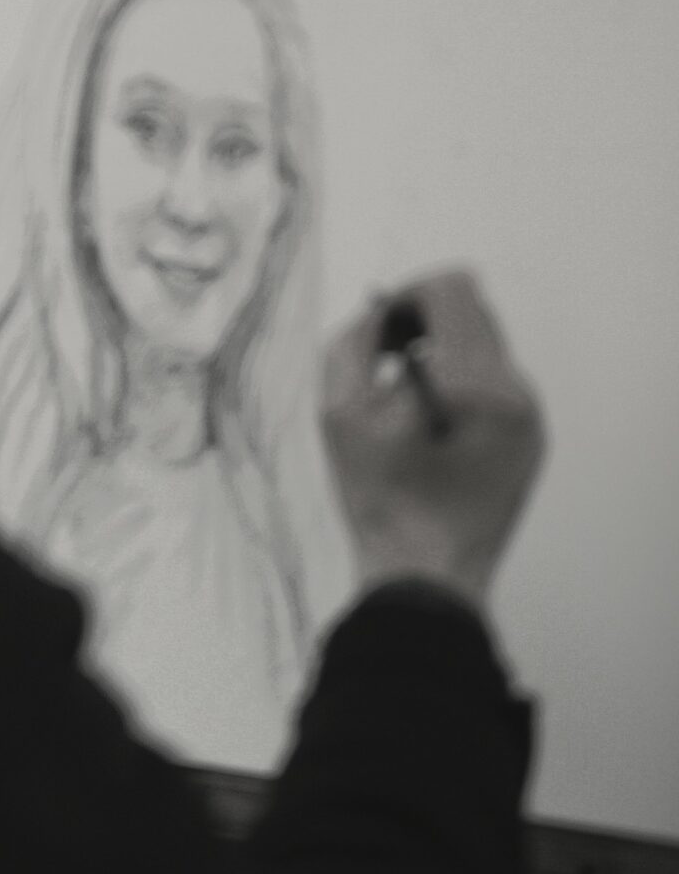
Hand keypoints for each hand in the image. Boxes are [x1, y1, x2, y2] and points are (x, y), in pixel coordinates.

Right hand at [322, 268, 545, 610]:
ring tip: (403, 399)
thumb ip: (356, 343)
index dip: (405, 297)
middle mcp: (518, 394)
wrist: (429, 582)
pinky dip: (458, 381)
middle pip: (473, 310)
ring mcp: (531, 418)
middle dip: (423, 322)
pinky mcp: (530, 438)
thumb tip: (381, 311)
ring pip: (484, 344)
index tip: (379, 332)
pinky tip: (429, 423)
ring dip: (441, 351)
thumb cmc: (380, 501)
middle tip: (385, 359)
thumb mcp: (341, 412)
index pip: (451, 291)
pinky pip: (493, 379)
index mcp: (478, 387)